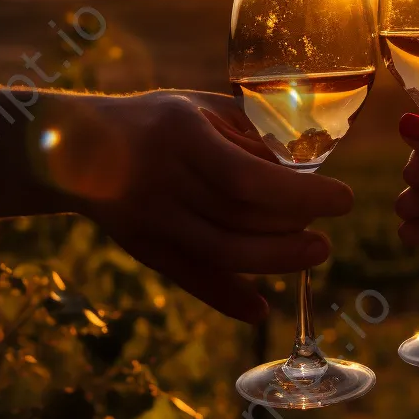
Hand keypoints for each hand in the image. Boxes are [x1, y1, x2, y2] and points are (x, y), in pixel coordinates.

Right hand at [37, 90, 350, 321]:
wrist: (76, 149)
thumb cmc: (157, 121)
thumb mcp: (202, 108)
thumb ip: (252, 132)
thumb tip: (308, 162)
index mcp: (182, 137)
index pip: (250, 178)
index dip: (301, 195)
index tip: (342, 197)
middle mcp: (164, 182)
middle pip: (240, 220)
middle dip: (294, 230)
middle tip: (326, 232)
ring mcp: (151, 221)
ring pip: (222, 254)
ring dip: (276, 262)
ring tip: (314, 252)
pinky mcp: (144, 250)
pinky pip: (190, 280)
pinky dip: (227, 300)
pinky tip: (260, 310)